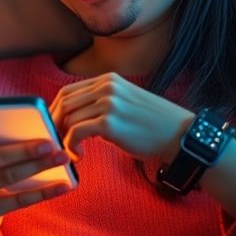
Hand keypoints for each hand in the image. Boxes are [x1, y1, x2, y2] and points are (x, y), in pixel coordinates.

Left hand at [49, 72, 192, 164]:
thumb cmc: (152, 124)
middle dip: (55, 124)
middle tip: (57, 142)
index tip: (55, 127)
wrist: (180, 135)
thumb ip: (100, 103)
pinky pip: (76, 132)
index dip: (55, 110)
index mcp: (107, 80)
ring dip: (64, 138)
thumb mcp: (124, 102)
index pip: (68, 91)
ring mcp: (108, 103)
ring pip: (68, 118)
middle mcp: (106, 86)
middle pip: (64, 103)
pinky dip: (71, 145)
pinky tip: (79, 155)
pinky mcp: (109, 122)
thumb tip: (73, 118)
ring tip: (72, 151)